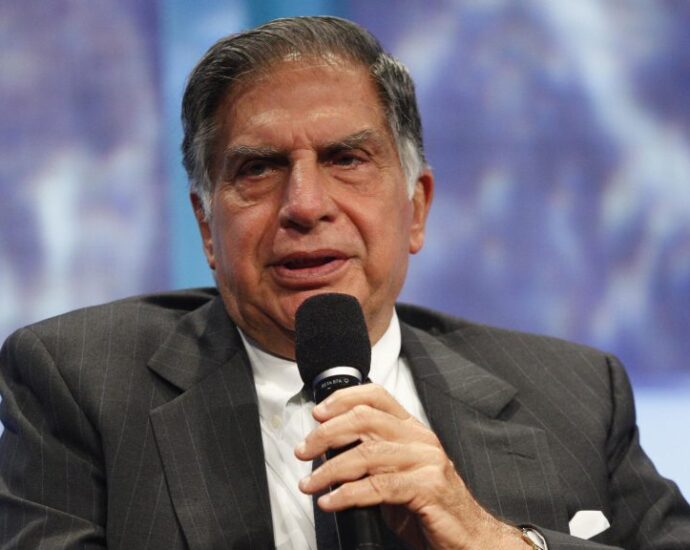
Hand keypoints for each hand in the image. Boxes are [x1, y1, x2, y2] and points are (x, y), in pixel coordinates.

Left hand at [295, 384, 528, 548]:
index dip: (344, 399)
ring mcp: (426, 462)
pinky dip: (347, 494)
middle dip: (327, 434)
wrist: (469, 537)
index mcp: (413, 430)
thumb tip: (330, 453)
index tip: (318, 414)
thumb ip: (372, 458)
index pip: (377, 396)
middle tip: (305, 451)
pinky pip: (378, 487)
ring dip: (329, 469)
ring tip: (310, 484)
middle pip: (365, 420)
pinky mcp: (428, 487)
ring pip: (366, 454)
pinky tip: (331, 501)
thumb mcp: (398, 474)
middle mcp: (420, 439)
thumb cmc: (430, 508)